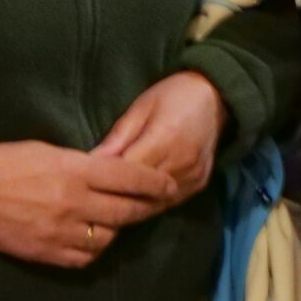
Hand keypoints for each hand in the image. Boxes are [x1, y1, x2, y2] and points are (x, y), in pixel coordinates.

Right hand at [0, 140, 174, 267]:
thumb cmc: (6, 162)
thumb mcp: (50, 151)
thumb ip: (84, 165)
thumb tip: (111, 172)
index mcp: (77, 171)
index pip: (131, 178)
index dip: (155, 183)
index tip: (170, 185)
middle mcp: (75, 203)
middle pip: (127, 211)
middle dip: (146, 208)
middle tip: (157, 205)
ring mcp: (62, 232)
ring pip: (109, 237)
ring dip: (119, 229)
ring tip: (122, 221)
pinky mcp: (48, 253)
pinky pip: (85, 257)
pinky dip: (96, 248)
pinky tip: (96, 239)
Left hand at [93, 71, 226, 214]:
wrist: (216, 97)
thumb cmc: (172, 95)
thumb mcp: (139, 109)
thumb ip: (117, 139)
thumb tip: (89, 165)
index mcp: (165, 139)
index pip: (127, 174)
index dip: (104, 183)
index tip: (84, 186)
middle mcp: (182, 163)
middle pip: (141, 194)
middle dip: (116, 198)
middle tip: (93, 200)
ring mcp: (193, 177)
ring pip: (155, 204)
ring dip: (133, 204)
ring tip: (111, 204)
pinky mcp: (200, 185)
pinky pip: (170, 203)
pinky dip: (151, 203)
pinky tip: (137, 200)